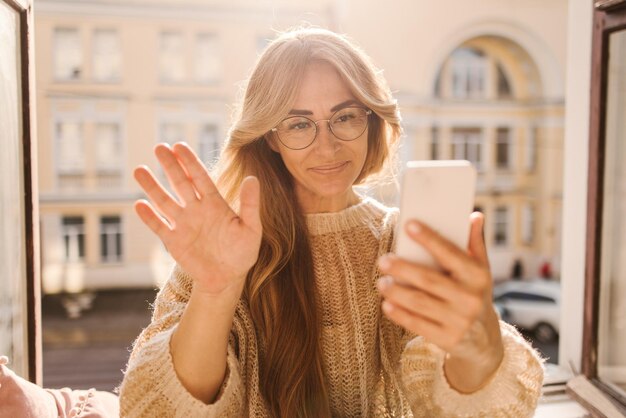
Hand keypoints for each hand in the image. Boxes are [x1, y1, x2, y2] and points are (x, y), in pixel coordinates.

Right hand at [134, 142, 261, 295]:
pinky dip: (149, 216)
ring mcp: (183, 224)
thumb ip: (251, 204)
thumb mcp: (251, 228)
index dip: (189, 162)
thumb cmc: (242, 253)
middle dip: (169, 165)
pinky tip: (139, 204)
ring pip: (164, 201)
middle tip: (159, 147)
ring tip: (138, 170)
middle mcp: (196, 209)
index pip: (200, 177)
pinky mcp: (173, 241)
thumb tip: (252, 179)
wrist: (227, 279)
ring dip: (152, 187)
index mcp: (215, 203)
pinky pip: (159, 226)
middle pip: (180, 183)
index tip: (179, 146)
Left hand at [377, 212, 502, 390]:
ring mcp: (459, 320)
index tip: (408, 225)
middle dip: (403, 268)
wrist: (484, 339)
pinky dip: (400, 314)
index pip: (450, 253)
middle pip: (429, 279)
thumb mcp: (481, 270)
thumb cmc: (475, 294)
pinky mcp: (447, 339)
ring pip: (420, 303)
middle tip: (383, 260)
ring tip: (381, 282)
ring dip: (397, 292)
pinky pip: (418, 325)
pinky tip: (387, 304)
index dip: (429, 238)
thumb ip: (474, 243)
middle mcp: (469, 298)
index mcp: (478, 276)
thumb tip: (474, 216)